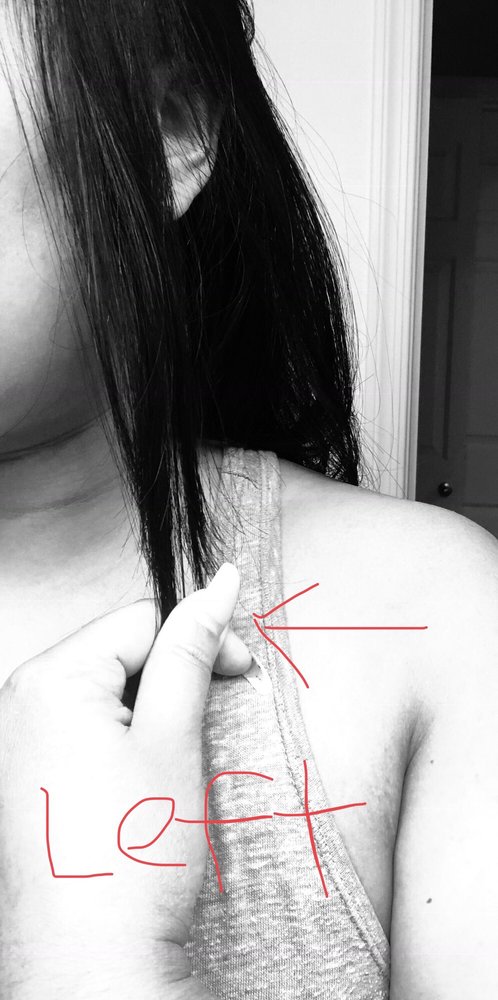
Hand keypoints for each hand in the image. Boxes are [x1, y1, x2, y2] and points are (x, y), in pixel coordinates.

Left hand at [0, 563, 250, 996]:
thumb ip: (193, 649)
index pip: (142, 619)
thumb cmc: (131, 858)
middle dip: (173, 681)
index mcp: (49, 679)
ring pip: (106, 695)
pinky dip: (123, 745)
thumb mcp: (173, 736)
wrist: (93, 965)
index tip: (242, 672)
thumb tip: (217, 581)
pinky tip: (140, 792)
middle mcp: (19, 703)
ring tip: (170, 773)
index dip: (201, 639)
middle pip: (119, 653)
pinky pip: (82, 733)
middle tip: (205, 731)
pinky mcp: (26, 780)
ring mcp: (17, 744)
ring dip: (151, 715)